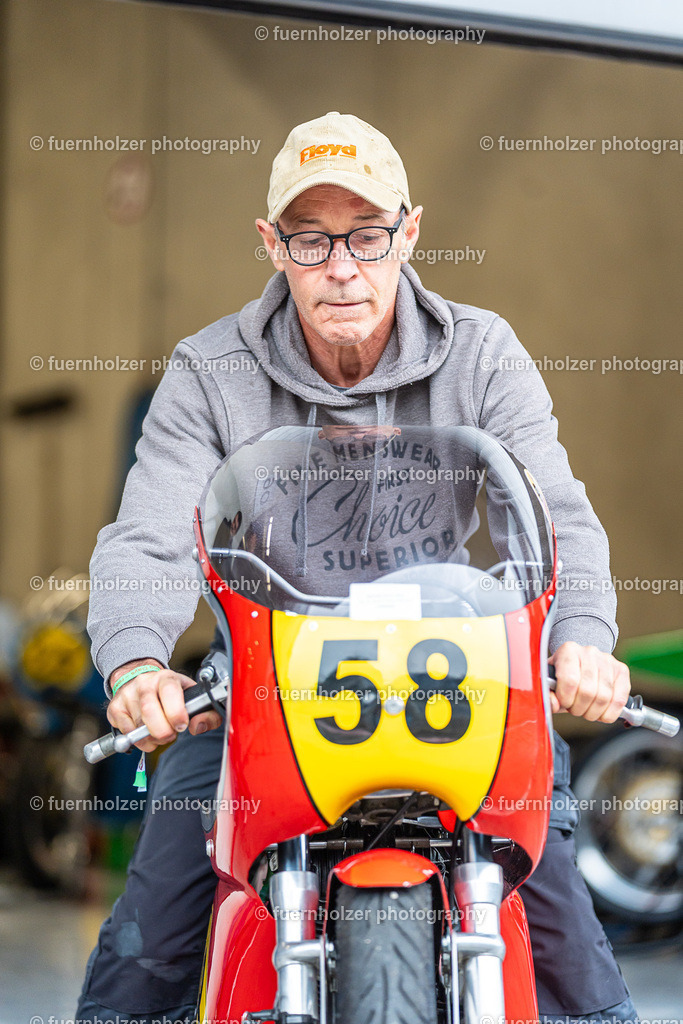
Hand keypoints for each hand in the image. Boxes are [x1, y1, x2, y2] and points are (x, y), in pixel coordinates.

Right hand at [107, 658, 222, 751]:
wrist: (139, 678)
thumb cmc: (170, 692)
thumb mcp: (192, 696)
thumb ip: (206, 712)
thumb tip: (197, 726)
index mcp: (166, 678)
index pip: (169, 691)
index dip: (176, 712)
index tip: (182, 726)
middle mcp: (144, 683)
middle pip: (149, 711)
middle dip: (162, 732)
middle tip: (170, 735)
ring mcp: (127, 695)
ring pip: (138, 727)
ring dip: (152, 738)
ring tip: (159, 732)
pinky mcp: (114, 708)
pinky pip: (126, 733)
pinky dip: (138, 741)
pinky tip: (145, 732)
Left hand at [548, 641, 630, 721]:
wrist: (579, 664)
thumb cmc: (562, 677)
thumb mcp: (549, 683)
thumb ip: (546, 695)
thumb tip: (555, 704)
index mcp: (568, 651)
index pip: (570, 680)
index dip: (566, 699)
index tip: (563, 703)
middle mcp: (589, 652)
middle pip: (588, 691)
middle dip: (579, 709)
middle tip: (574, 709)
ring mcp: (608, 660)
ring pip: (604, 698)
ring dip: (593, 713)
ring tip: (586, 710)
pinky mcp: (622, 670)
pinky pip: (619, 700)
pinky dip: (610, 714)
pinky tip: (601, 714)